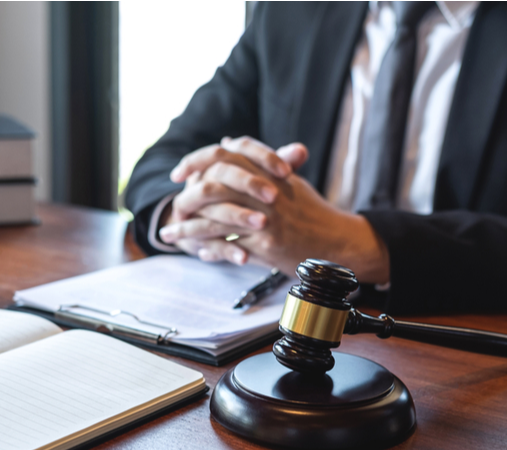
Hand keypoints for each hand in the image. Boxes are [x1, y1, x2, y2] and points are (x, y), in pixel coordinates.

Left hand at [161, 137, 389, 283]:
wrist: (337, 240)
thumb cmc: (311, 212)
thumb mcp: (287, 181)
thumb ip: (258, 162)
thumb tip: (228, 141)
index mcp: (268, 170)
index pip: (225, 155)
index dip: (196, 161)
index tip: (178, 173)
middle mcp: (265, 190)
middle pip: (213, 186)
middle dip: (185, 198)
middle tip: (170, 209)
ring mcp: (265, 216)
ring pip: (215, 218)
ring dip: (188, 229)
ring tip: (169, 236)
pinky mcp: (266, 242)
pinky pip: (228, 244)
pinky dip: (210, 248)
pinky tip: (197, 252)